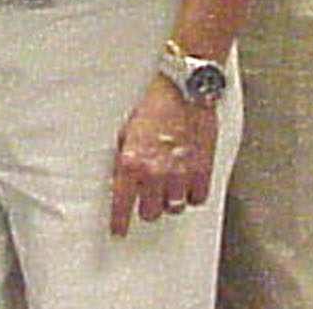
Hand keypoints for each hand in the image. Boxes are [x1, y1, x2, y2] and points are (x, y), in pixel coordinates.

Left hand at [109, 76, 217, 236]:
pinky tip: (185, 183)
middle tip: (143, 197)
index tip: (118, 229)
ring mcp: (181, 173)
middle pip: (149, 211)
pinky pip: (197, 198)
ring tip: (164, 187)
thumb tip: (110, 169)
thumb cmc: (153, 96)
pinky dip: (191, 194)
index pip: (121, 203)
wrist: (184, 84)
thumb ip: (118, 150)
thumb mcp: (123, 121)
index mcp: (131, 161)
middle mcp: (156, 172)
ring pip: (173, 208)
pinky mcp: (202, 169)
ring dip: (167, 200)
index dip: (118, 220)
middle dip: (145, 206)